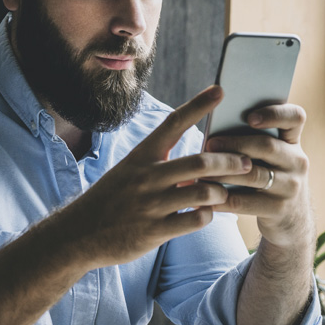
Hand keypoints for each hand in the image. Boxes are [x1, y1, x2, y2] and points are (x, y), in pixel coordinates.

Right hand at [57, 85, 253, 267]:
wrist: (77, 235)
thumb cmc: (111, 199)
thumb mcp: (130, 172)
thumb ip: (163, 164)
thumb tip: (200, 160)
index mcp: (141, 156)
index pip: (173, 123)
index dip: (199, 106)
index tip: (221, 90)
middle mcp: (146, 177)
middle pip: (200, 163)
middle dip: (229, 162)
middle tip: (246, 162)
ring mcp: (150, 205)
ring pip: (202, 193)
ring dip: (221, 192)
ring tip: (226, 192)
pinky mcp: (154, 231)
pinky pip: (194, 221)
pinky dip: (207, 216)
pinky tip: (207, 214)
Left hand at [203, 103, 314, 250]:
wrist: (291, 219)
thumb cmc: (269, 177)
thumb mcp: (272, 157)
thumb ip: (253, 140)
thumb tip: (214, 129)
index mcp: (293, 141)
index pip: (295, 117)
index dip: (275, 113)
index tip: (250, 117)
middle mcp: (297, 161)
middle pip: (267, 146)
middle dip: (235, 144)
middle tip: (209, 144)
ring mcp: (291, 186)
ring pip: (254, 175)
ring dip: (224, 173)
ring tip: (201, 172)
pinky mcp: (279, 209)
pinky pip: (245, 203)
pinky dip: (222, 200)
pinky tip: (205, 198)